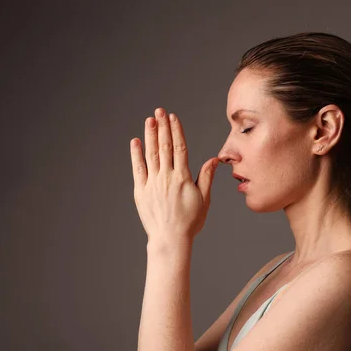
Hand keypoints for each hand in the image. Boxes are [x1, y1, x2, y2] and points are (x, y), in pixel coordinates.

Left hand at [130, 108, 218, 244]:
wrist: (170, 239)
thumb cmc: (190, 222)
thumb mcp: (204, 199)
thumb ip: (206, 177)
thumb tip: (214, 159)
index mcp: (183, 178)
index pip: (180, 148)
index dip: (176, 130)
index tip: (173, 117)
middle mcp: (166, 177)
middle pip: (165, 147)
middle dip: (162, 127)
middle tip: (159, 111)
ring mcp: (152, 183)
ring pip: (151, 154)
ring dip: (150, 136)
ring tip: (150, 120)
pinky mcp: (141, 191)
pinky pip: (138, 169)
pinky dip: (136, 154)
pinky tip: (136, 142)